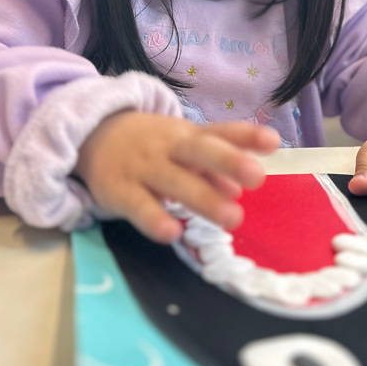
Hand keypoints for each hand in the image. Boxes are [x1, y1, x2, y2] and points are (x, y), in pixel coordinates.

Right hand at [75, 111, 277, 243]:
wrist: (92, 135)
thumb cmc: (150, 146)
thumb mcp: (181, 147)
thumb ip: (212, 169)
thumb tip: (238, 191)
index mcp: (187, 135)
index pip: (220, 132)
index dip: (246, 137)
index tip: (274, 143)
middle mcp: (169, 147)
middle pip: (200, 151)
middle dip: (228, 161)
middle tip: (257, 176)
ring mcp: (144, 168)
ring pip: (175, 181)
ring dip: (204, 198)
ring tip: (233, 218)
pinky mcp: (120, 191)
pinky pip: (139, 206)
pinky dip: (154, 219)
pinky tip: (172, 233)